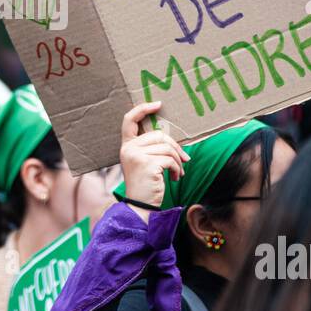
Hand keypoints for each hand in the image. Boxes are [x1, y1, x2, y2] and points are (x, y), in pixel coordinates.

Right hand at [119, 101, 188, 220]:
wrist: (141, 206)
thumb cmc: (146, 185)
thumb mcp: (145, 162)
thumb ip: (151, 148)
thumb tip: (173, 141)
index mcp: (126, 146)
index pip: (129, 120)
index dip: (143, 109)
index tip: (158, 104)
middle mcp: (128, 148)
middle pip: (159, 135)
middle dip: (175, 147)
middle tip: (185, 160)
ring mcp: (136, 155)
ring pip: (167, 147)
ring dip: (178, 161)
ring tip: (178, 172)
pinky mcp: (146, 164)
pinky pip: (170, 159)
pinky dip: (177, 169)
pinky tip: (175, 178)